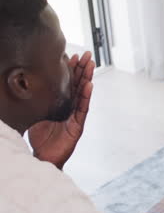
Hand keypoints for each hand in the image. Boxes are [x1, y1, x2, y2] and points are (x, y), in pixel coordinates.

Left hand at [28, 51, 94, 168]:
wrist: (43, 158)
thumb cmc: (39, 139)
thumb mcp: (34, 115)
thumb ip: (35, 102)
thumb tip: (23, 87)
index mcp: (60, 104)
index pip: (67, 84)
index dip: (71, 70)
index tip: (72, 56)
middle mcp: (70, 108)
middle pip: (78, 85)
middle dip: (82, 69)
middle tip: (86, 54)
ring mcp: (75, 116)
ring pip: (83, 94)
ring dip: (87, 78)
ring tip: (90, 65)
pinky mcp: (77, 126)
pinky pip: (83, 109)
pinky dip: (85, 96)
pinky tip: (89, 85)